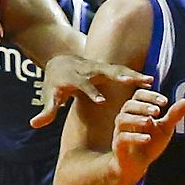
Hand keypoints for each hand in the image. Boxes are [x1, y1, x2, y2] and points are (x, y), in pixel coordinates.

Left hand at [32, 54, 153, 127]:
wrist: (60, 60)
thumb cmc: (55, 84)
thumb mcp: (49, 96)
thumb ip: (46, 111)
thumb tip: (34, 124)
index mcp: (73, 78)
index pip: (83, 85)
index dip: (92, 91)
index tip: (102, 101)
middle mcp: (88, 69)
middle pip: (104, 71)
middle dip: (118, 76)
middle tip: (132, 81)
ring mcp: (99, 67)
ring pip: (117, 69)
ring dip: (132, 74)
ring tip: (149, 82)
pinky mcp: (107, 67)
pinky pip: (123, 70)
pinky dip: (135, 74)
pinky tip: (150, 81)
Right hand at [112, 89, 184, 181]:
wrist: (137, 165)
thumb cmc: (150, 143)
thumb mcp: (165, 128)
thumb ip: (173, 115)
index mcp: (136, 110)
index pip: (139, 95)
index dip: (151, 96)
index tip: (165, 102)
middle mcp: (126, 118)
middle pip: (129, 105)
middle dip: (143, 106)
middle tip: (157, 111)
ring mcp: (120, 131)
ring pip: (122, 119)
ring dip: (137, 119)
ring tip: (150, 122)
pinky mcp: (118, 145)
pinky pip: (122, 138)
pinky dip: (135, 137)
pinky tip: (147, 138)